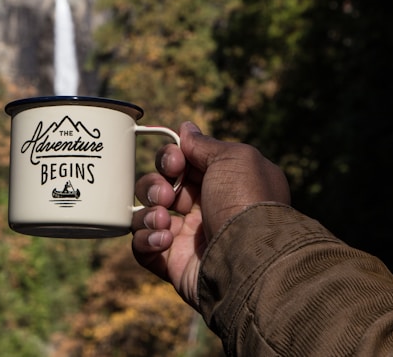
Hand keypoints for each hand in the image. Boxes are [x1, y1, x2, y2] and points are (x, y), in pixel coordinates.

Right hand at [131, 121, 289, 308]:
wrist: (250, 258)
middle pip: (158, 186)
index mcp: (220, 183)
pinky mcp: (172, 264)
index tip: (175, 163)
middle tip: (168, 194)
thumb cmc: (246, 202)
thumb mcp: (235, 158)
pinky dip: (146, 239)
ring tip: (165, 220)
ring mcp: (187, 238)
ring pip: (146, 215)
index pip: (181, 163)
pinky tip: (165, 239)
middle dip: (155, 184)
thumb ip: (205, 144)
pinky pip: (142, 247)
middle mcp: (203, 208)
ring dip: (149, 212)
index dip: (170, 158)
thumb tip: (186, 128)